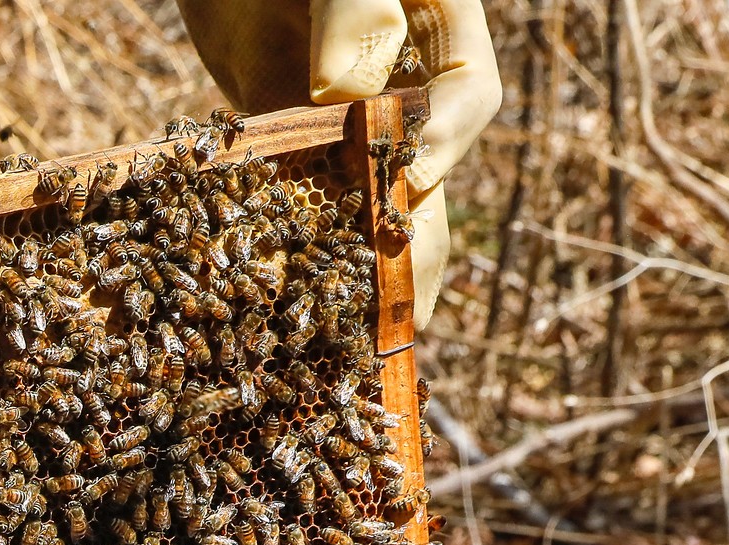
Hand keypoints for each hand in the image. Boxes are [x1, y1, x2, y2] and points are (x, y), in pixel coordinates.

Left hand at [174, 0, 501, 325]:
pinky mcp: (266, 113)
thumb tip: (339, 89)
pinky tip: (264, 283)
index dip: (442, 145)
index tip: (406, 186)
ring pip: (348, 185)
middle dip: (408, 235)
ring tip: (342, 329)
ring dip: (342, 252)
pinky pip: (277, 177)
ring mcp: (329, 98)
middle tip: (399, 312)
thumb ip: (356, 5)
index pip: (464, 98)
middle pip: (416, 163)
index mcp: (436, 24)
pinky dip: (273, 227)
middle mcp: (392, 69)